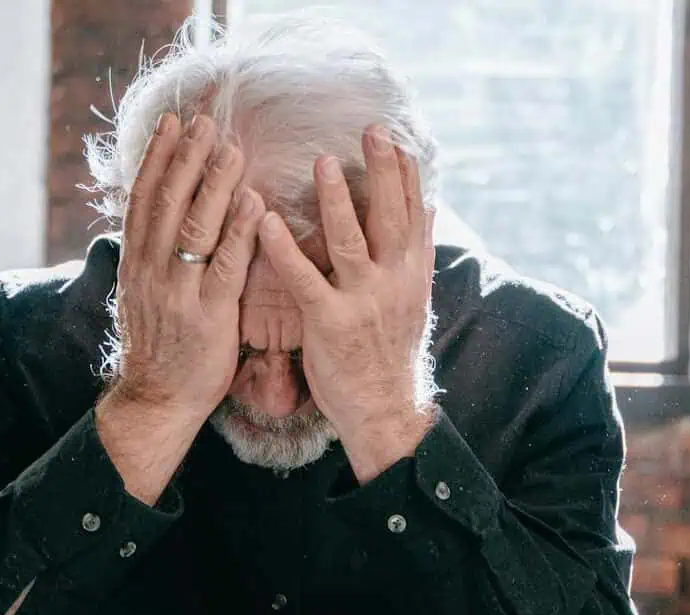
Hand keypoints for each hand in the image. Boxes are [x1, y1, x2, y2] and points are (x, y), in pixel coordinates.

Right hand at [108, 112, 263, 420]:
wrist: (156, 402)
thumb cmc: (160, 348)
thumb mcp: (143, 296)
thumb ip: (152, 257)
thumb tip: (157, 219)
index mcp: (135, 263)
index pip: (143, 198)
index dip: (158, 158)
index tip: (173, 123)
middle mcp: (151, 271)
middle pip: (166, 202)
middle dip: (186, 158)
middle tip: (206, 121)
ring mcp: (178, 292)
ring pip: (193, 227)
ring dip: (213, 184)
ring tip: (231, 149)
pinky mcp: (208, 316)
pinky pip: (225, 265)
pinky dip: (238, 231)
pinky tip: (253, 202)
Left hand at [258, 125, 437, 482]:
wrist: (384, 410)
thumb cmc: (388, 353)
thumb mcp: (413, 300)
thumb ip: (413, 255)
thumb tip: (424, 210)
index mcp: (413, 274)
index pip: (414, 212)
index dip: (405, 173)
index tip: (396, 137)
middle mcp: (394, 282)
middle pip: (390, 216)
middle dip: (383, 170)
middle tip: (372, 130)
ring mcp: (364, 302)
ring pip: (352, 241)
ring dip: (336, 200)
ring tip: (322, 162)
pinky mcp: (331, 323)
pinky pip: (306, 279)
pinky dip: (285, 248)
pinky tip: (266, 221)